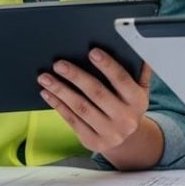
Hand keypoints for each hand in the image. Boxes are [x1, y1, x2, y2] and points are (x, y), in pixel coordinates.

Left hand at [37, 49, 156, 165]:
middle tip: (58, 64)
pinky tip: (47, 93)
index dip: (107, 65)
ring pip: (81, 107)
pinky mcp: (94, 142)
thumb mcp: (139, 89)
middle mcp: (126, 119)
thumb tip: (134, 44)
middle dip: (75, 76)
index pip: (122, 80)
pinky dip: (58, 105)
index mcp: (138, 101)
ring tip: (45, 77)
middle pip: (97, 93)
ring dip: (60, 91)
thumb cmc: (127, 105)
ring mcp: (110, 133)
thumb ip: (137, 69)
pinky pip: (72, 120)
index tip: (92, 52)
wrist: (126, 139)